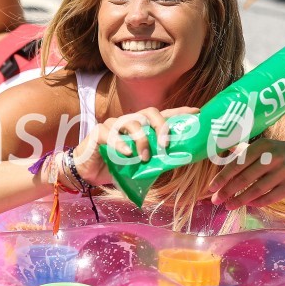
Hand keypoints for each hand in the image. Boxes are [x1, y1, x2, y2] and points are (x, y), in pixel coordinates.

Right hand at [73, 107, 199, 185]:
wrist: (87, 173)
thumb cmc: (115, 167)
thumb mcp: (140, 167)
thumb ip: (156, 162)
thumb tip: (178, 163)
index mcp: (142, 128)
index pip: (163, 115)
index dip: (180, 112)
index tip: (197, 112)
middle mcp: (129, 122)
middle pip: (149, 112)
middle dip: (161, 125)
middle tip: (166, 143)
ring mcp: (114, 125)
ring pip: (132, 122)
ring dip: (142, 140)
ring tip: (144, 157)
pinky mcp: (99, 132)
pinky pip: (111, 133)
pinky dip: (121, 144)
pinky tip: (127, 154)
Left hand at [207, 139, 284, 209]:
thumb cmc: (278, 154)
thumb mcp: (263, 147)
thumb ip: (243, 151)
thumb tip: (219, 150)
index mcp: (262, 146)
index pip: (237, 164)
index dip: (223, 177)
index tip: (210, 188)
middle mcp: (273, 157)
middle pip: (245, 178)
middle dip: (228, 191)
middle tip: (215, 201)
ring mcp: (284, 171)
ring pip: (257, 189)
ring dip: (240, 200)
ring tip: (228, 206)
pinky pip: (272, 197)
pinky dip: (259, 202)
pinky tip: (248, 205)